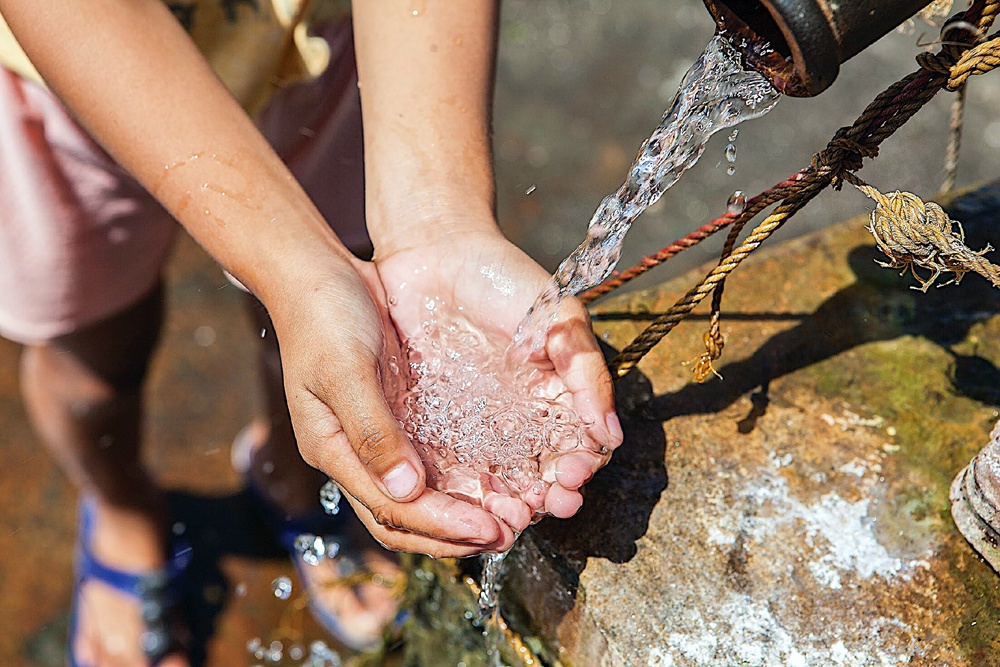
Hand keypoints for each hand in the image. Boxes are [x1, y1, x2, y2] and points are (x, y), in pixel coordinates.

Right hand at [266, 255, 515, 556]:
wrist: (317, 272)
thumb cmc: (322, 316)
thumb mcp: (345, 371)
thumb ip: (373, 431)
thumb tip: (407, 491)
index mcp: (332, 449)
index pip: (390, 509)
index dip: (439, 525)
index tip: (486, 529)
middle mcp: (354, 452)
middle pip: (404, 517)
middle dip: (454, 534)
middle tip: (508, 534)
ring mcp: (376, 436)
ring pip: (419, 495)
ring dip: (460, 513)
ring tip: (508, 517)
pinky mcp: (397, 415)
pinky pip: (430, 459)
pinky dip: (459, 478)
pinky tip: (494, 479)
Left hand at [375, 225, 622, 533]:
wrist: (436, 254)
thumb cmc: (506, 280)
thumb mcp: (559, 319)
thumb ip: (587, 372)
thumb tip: (611, 434)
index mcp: (557, 399)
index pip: (578, 449)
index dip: (581, 468)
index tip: (574, 474)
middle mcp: (521, 421)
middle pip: (541, 476)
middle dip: (548, 498)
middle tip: (546, 504)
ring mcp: (478, 428)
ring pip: (499, 482)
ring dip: (508, 506)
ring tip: (509, 515)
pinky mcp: (435, 428)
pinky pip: (452, 470)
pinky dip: (464, 492)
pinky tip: (468, 501)